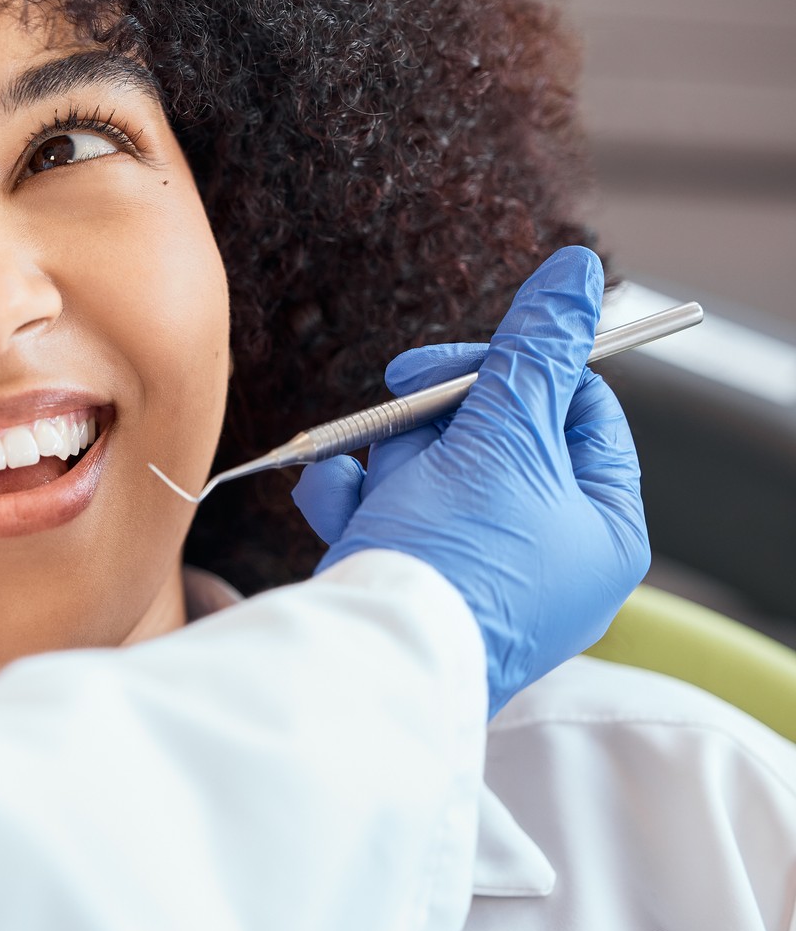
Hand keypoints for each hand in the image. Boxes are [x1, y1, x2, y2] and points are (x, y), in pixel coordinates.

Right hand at [291, 247, 648, 713]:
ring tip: (356, 473)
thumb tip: (575, 273)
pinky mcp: (417, 588)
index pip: (580, 410)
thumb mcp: (502, 434)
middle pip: (497, 436)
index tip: (452, 363)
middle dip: (433, 423)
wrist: (372, 657)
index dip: (517, 371)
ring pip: (433, 473)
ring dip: (383, 457)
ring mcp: (480, 574)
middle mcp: (550, 555)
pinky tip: (328, 493)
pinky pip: (391, 518)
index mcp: (603, 526)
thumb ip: (535, 350)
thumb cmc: (455, 560)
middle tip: (399, 409)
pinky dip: (356, 498)